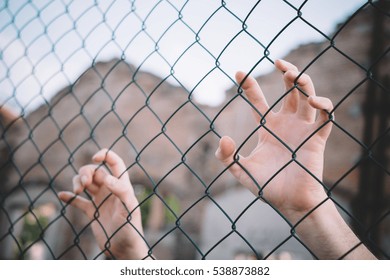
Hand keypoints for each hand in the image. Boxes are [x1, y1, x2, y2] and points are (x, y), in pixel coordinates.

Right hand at [58, 149, 149, 258]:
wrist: (124, 248)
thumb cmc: (131, 228)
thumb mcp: (129, 208)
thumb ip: (121, 191)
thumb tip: (107, 178)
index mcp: (122, 185)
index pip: (115, 163)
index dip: (106, 155)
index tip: (95, 158)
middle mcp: (110, 190)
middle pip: (95, 172)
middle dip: (86, 173)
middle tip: (84, 185)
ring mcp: (100, 200)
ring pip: (85, 183)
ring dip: (77, 182)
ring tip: (77, 191)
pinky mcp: (92, 212)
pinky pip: (78, 201)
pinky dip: (69, 197)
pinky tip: (62, 196)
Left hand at [216, 59, 333, 223]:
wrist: (289, 203)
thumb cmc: (267, 187)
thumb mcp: (241, 170)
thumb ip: (226, 157)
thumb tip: (224, 138)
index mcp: (268, 128)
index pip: (258, 101)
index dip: (249, 86)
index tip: (238, 72)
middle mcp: (286, 124)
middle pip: (289, 91)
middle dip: (286, 73)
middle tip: (278, 63)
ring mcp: (302, 129)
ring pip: (308, 97)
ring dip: (304, 82)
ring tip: (293, 73)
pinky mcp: (317, 139)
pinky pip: (325, 117)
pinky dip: (324, 105)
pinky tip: (314, 100)